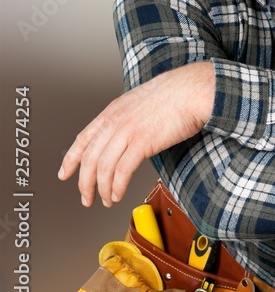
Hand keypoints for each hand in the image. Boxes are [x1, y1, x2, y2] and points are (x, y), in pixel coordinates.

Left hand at [58, 62, 214, 207]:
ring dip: (102, 189)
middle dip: (84, 183)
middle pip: (89, 158)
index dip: (71, 159)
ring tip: (106, 201)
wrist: (193, 91)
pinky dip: (117, 187)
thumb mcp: (142, 100)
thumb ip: (130, 117)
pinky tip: (118, 194)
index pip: (83, 138)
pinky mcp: (142, 143)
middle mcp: (116, 121)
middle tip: (86, 198)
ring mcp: (127, 132)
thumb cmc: (177, 94)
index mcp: (114, 110)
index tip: (65, 173)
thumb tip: (129, 134)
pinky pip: (122, 171)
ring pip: (103, 168)